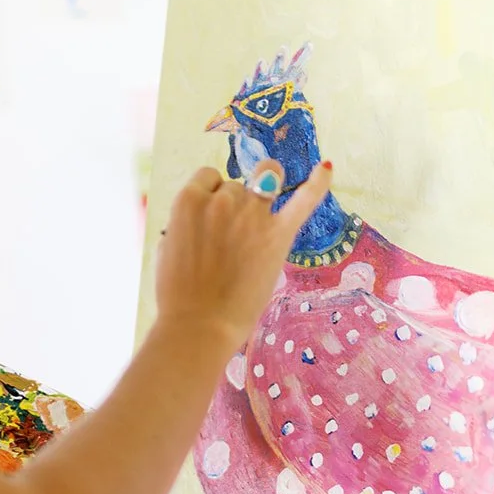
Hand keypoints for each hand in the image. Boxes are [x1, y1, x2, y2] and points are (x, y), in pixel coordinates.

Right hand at [156, 160, 331, 354]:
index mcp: (189, 200)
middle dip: (233, 207)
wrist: (199, 326)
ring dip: (257, 206)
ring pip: (260, 188)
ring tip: (249, 241)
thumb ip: (187, 222)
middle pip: (235, 186)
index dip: (211, 196)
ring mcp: (252, 215)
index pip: (208, 178)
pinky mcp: (278, 235)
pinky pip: (304, 199)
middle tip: (227, 244)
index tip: (210, 219)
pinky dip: (317, 182)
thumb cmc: (177, 294)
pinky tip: (326, 167)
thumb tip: (202, 215)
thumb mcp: (167, 247)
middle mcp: (222, 200)